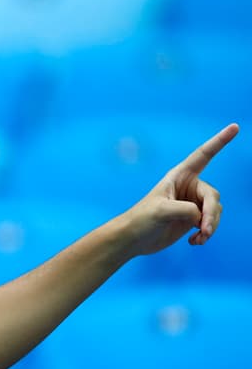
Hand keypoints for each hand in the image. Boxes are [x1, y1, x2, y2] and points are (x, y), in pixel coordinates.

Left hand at [122, 123, 237, 255]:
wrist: (132, 240)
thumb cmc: (140, 220)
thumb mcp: (160, 211)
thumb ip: (185, 210)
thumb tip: (200, 215)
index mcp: (179, 176)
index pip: (203, 155)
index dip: (220, 141)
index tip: (235, 126)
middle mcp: (188, 187)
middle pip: (213, 196)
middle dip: (211, 214)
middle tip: (206, 229)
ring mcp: (192, 203)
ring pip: (215, 210)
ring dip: (211, 226)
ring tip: (200, 238)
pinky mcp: (193, 219)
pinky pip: (211, 223)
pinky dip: (207, 233)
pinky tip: (195, 242)